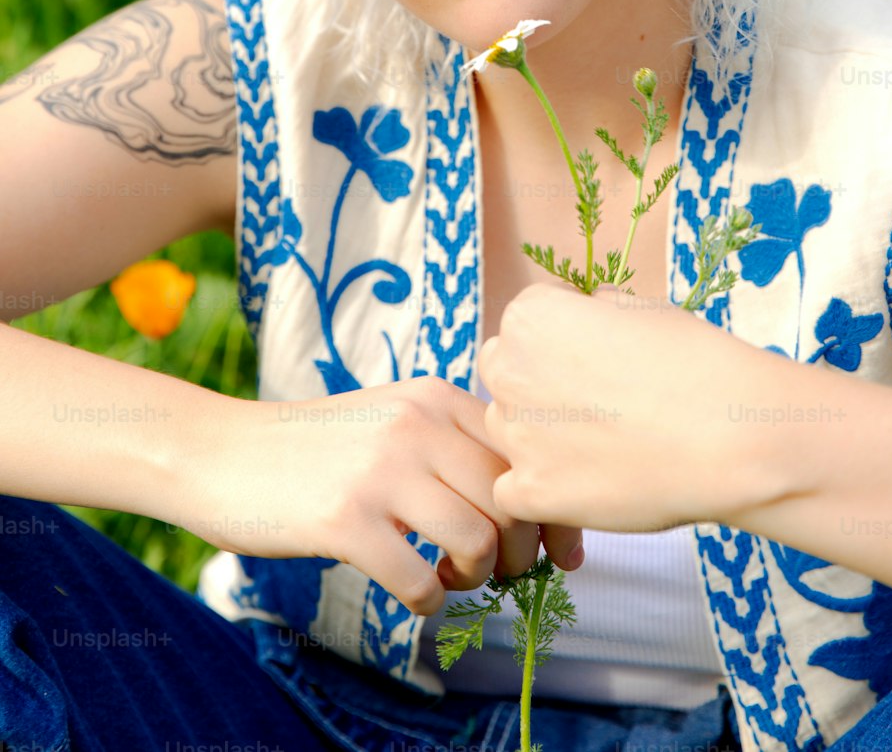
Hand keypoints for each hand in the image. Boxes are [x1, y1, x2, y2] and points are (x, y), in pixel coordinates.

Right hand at [185, 376, 582, 616]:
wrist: (222, 452)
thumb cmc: (317, 447)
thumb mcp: (392, 417)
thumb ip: (454, 443)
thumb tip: (532, 507)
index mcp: (434, 396)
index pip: (525, 455)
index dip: (553, 512)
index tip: (561, 553)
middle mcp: (415, 424)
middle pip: (513, 502)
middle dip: (522, 555)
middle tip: (501, 577)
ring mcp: (380, 471)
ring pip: (480, 542)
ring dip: (475, 579)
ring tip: (449, 580)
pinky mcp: (345, 521)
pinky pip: (420, 582)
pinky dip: (428, 603)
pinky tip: (412, 593)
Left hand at [477, 281, 769, 531]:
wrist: (733, 437)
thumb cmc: (696, 363)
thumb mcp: (643, 308)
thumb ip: (596, 311)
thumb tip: (586, 315)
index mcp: (531, 316)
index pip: (525, 323)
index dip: (563, 339)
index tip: (599, 357)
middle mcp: (510, 369)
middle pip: (505, 373)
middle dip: (538, 383)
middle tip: (596, 402)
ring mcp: (517, 434)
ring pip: (507, 431)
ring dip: (539, 436)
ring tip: (601, 445)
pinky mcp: (531, 491)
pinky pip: (513, 491)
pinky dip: (542, 491)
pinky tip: (586, 484)